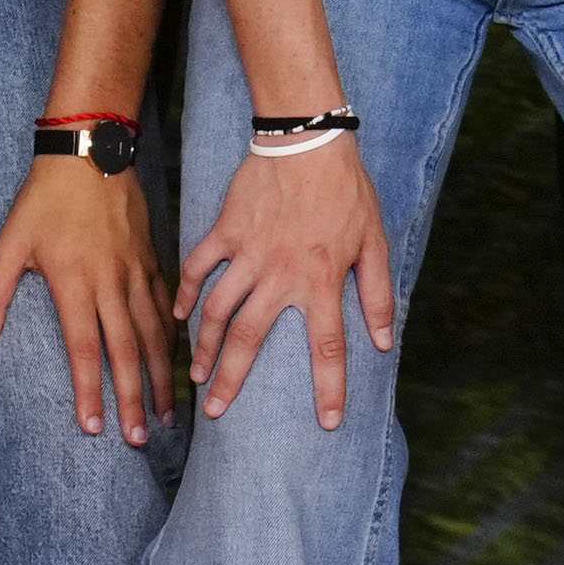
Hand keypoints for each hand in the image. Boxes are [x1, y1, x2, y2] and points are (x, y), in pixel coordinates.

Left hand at [0, 152, 176, 442]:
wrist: (91, 154)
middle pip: (126, 352)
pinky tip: (177, 365)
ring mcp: (138, 273)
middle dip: (132, 399)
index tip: (94, 427)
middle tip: (140, 440)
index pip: (85, 348)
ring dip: (160, 379)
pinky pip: (167, 310)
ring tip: (166, 416)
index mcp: (75, 282)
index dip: (89, 390)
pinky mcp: (153, 262)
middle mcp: (111, 283)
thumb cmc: (44, 200)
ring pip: (154, 335)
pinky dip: (172, 342)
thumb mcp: (8, 243)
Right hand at [184, 129, 394, 425]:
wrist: (307, 141)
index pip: (327, 348)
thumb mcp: (375, 244)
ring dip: (204, 347)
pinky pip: (198, 267)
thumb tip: (383, 341)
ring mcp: (248, 253)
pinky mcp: (226, 231)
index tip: (327, 423)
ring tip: (196, 376)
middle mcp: (280, 275)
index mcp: (322, 281)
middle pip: (249, 338)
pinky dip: (187, 293)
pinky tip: (180, 318)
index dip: (329, 389)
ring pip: (217, 310)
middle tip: (216, 413)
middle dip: (231, 381)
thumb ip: (378, 295)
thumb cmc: (347, 193)